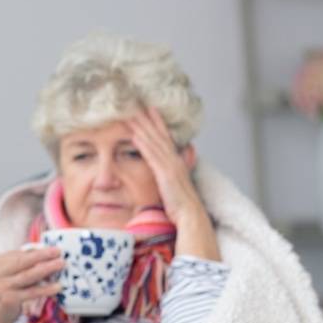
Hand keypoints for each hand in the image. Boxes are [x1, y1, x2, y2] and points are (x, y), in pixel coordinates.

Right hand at [0, 247, 63, 322]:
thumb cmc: (3, 292)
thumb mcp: (6, 275)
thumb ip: (19, 264)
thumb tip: (42, 252)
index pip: (16, 254)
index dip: (34, 251)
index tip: (51, 249)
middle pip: (20, 262)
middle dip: (41, 256)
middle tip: (58, 252)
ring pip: (27, 276)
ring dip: (46, 269)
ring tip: (61, 264)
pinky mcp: (8, 300)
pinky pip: (31, 292)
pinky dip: (45, 289)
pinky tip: (57, 286)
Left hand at [126, 107, 220, 260]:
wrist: (191, 218)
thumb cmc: (181, 208)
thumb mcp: (174, 188)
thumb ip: (171, 176)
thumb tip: (170, 170)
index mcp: (176, 163)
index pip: (165, 139)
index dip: (157, 124)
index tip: (149, 110)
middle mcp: (174, 161)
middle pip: (159, 135)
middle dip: (148, 119)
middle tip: (137, 104)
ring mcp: (170, 166)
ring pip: (154, 142)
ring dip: (143, 127)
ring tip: (131, 114)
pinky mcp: (164, 175)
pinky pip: (151, 156)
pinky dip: (143, 144)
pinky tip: (134, 135)